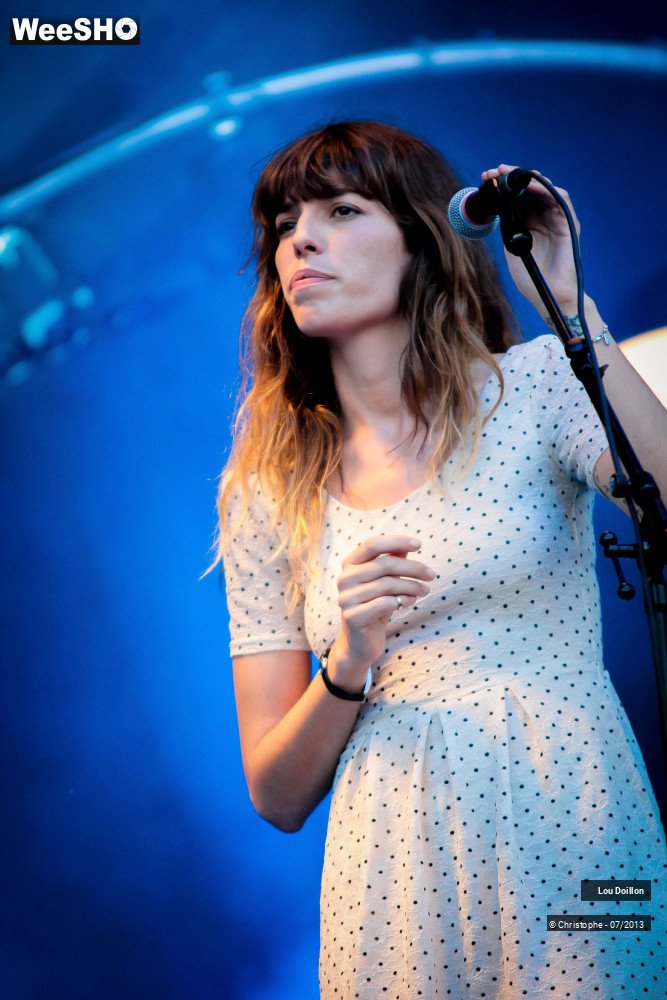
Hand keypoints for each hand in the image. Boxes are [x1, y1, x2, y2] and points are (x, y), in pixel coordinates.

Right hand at [327, 535, 434, 686]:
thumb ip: (392, 561)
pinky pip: (384, 603)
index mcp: (350, 564)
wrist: (361, 642)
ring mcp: (346, 598)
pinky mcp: (352, 616)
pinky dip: (402, 600)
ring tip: (425, 591)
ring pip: (387, 584)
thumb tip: (408, 545)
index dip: (396, 541)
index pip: (373, 544)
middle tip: (431, 575)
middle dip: (412, 568)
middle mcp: (344, 578)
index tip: (419, 544)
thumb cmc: (375, 606)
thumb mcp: (385, 581)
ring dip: (411, 586)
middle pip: (384, 564)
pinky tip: (411, 602)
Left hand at [481, 164, 580, 315]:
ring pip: (545, 189)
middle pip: (531, 188)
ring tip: (509, 173)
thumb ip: (508, 228)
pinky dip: (546, 190)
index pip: (518, 196)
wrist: (550, 297)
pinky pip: (559, 199)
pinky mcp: (568, 224)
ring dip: (528, 178)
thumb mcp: (512, 249)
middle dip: (512, 176)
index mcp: (530, 223)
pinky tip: (530, 185)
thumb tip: (498, 208)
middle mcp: (544, 217)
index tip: (486, 178)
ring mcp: (557, 219)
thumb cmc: (532, 279)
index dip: (504, 185)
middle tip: (494, 171)